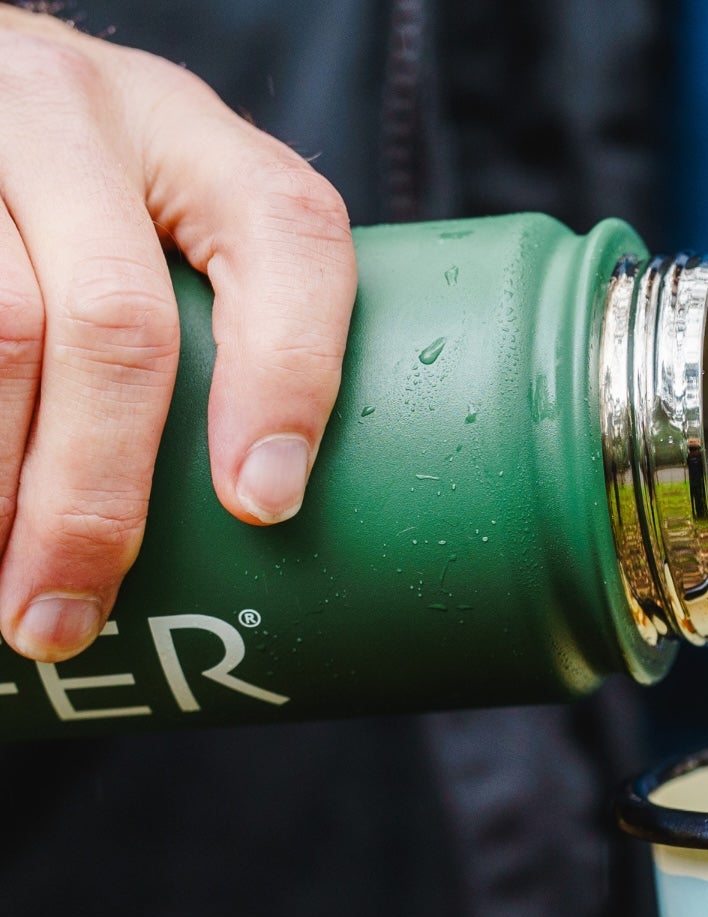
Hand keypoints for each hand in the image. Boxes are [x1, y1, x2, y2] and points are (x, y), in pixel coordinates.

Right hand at [0, 5, 356, 659]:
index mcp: (198, 143)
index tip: (262, 508)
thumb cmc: (80, 218)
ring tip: (3, 601)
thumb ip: (217, 338)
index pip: (287, 239)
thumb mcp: (159, 235)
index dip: (290, 376)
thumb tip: (259, 547)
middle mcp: (81, 115)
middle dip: (92, 496)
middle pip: (117, 323)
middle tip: (65, 621)